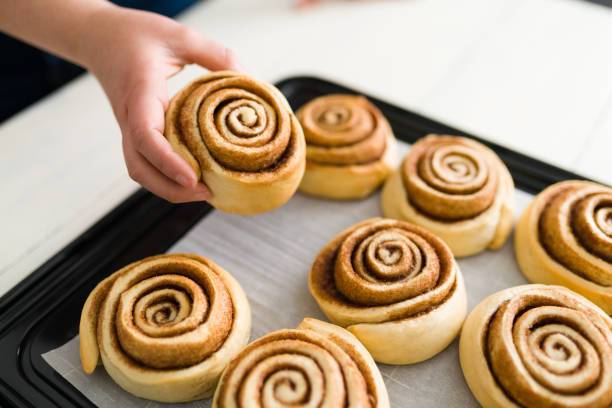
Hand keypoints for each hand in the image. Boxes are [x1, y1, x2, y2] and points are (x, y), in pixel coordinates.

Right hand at [82, 5, 241, 202]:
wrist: (98, 37)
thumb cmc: (137, 34)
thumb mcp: (181, 36)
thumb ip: (217, 55)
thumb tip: (251, 81)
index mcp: (140, 92)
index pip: (145, 135)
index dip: (168, 161)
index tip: (193, 179)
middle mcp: (130, 116)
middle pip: (139, 167)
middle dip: (171, 188)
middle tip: (208, 193)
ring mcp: (129, 127)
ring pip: (140, 170)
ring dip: (168, 188)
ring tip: (204, 192)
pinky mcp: (135, 132)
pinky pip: (145, 163)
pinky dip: (165, 177)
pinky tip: (193, 178)